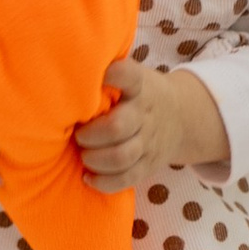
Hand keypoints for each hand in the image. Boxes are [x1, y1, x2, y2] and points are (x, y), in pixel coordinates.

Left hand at [76, 60, 229, 191]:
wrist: (182, 118)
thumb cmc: (139, 95)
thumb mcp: (134, 77)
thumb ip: (109, 74)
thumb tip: (66, 67)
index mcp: (139, 87)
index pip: (129, 77)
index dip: (114, 75)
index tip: (99, 77)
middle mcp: (144, 114)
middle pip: (118, 127)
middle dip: (90, 134)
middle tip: (78, 133)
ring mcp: (148, 142)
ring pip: (120, 157)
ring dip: (94, 159)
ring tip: (84, 155)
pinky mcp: (148, 165)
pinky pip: (126, 179)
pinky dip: (103, 182)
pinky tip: (88, 177)